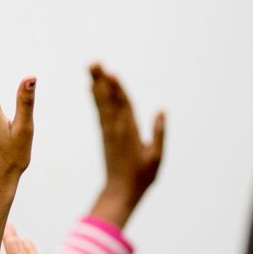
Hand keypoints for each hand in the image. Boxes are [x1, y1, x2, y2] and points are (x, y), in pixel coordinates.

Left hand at [88, 63, 164, 226]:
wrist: (120, 191)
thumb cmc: (142, 176)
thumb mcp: (156, 156)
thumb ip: (158, 133)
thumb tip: (161, 110)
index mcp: (130, 131)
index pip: (124, 104)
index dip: (117, 87)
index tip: (110, 72)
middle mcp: (117, 128)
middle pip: (109, 99)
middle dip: (102, 80)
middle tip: (93, 62)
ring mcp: (109, 131)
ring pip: (102, 102)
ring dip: (97, 84)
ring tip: (91, 67)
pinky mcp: (105, 134)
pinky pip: (100, 111)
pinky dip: (96, 98)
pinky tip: (92, 87)